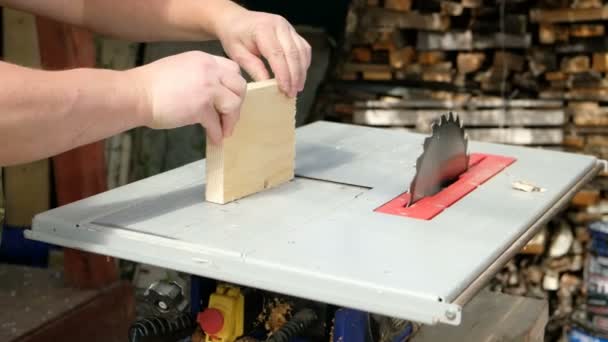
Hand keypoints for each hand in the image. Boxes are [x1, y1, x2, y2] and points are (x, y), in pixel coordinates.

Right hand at [128, 51, 246, 143]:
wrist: (135, 94)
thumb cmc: (150, 85)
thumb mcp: (180, 69)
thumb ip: (199, 76)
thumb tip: (211, 94)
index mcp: (204, 59)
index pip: (232, 69)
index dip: (233, 85)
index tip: (229, 98)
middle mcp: (209, 70)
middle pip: (239, 85)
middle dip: (238, 103)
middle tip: (229, 116)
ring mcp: (206, 88)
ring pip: (234, 104)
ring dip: (231, 120)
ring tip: (224, 130)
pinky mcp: (200, 107)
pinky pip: (216, 123)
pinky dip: (217, 133)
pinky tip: (214, 138)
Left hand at [215, 10, 310, 96]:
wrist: (236, 20)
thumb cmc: (234, 36)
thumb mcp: (237, 54)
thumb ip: (254, 68)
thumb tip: (267, 85)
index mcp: (263, 29)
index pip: (277, 54)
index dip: (283, 74)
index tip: (285, 90)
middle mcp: (279, 25)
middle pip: (293, 53)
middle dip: (295, 76)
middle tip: (292, 93)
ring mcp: (288, 27)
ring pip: (302, 51)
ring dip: (301, 72)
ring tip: (297, 88)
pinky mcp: (292, 32)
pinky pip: (303, 48)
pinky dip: (303, 63)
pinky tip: (299, 76)